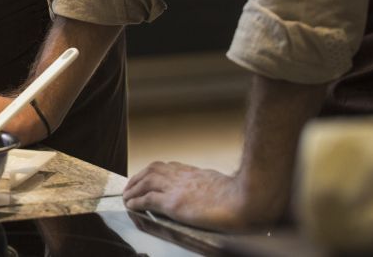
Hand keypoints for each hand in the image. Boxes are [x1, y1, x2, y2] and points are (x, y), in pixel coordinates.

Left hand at [123, 162, 282, 230]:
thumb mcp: (225, 184)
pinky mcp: (173, 203)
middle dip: (139, 177)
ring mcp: (176, 189)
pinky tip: (131, 205)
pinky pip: (147, 200)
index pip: (170, 167)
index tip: (150, 176)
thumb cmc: (243, 196)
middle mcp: (183, 177)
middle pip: (153, 170)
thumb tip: (219, 191)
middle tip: (131, 185)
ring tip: (127, 196)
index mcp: (195, 173)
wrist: (246, 200)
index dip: (157, 171)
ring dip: (133, 188)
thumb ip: (214, 185)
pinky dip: (137, 201)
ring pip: (146, 182)